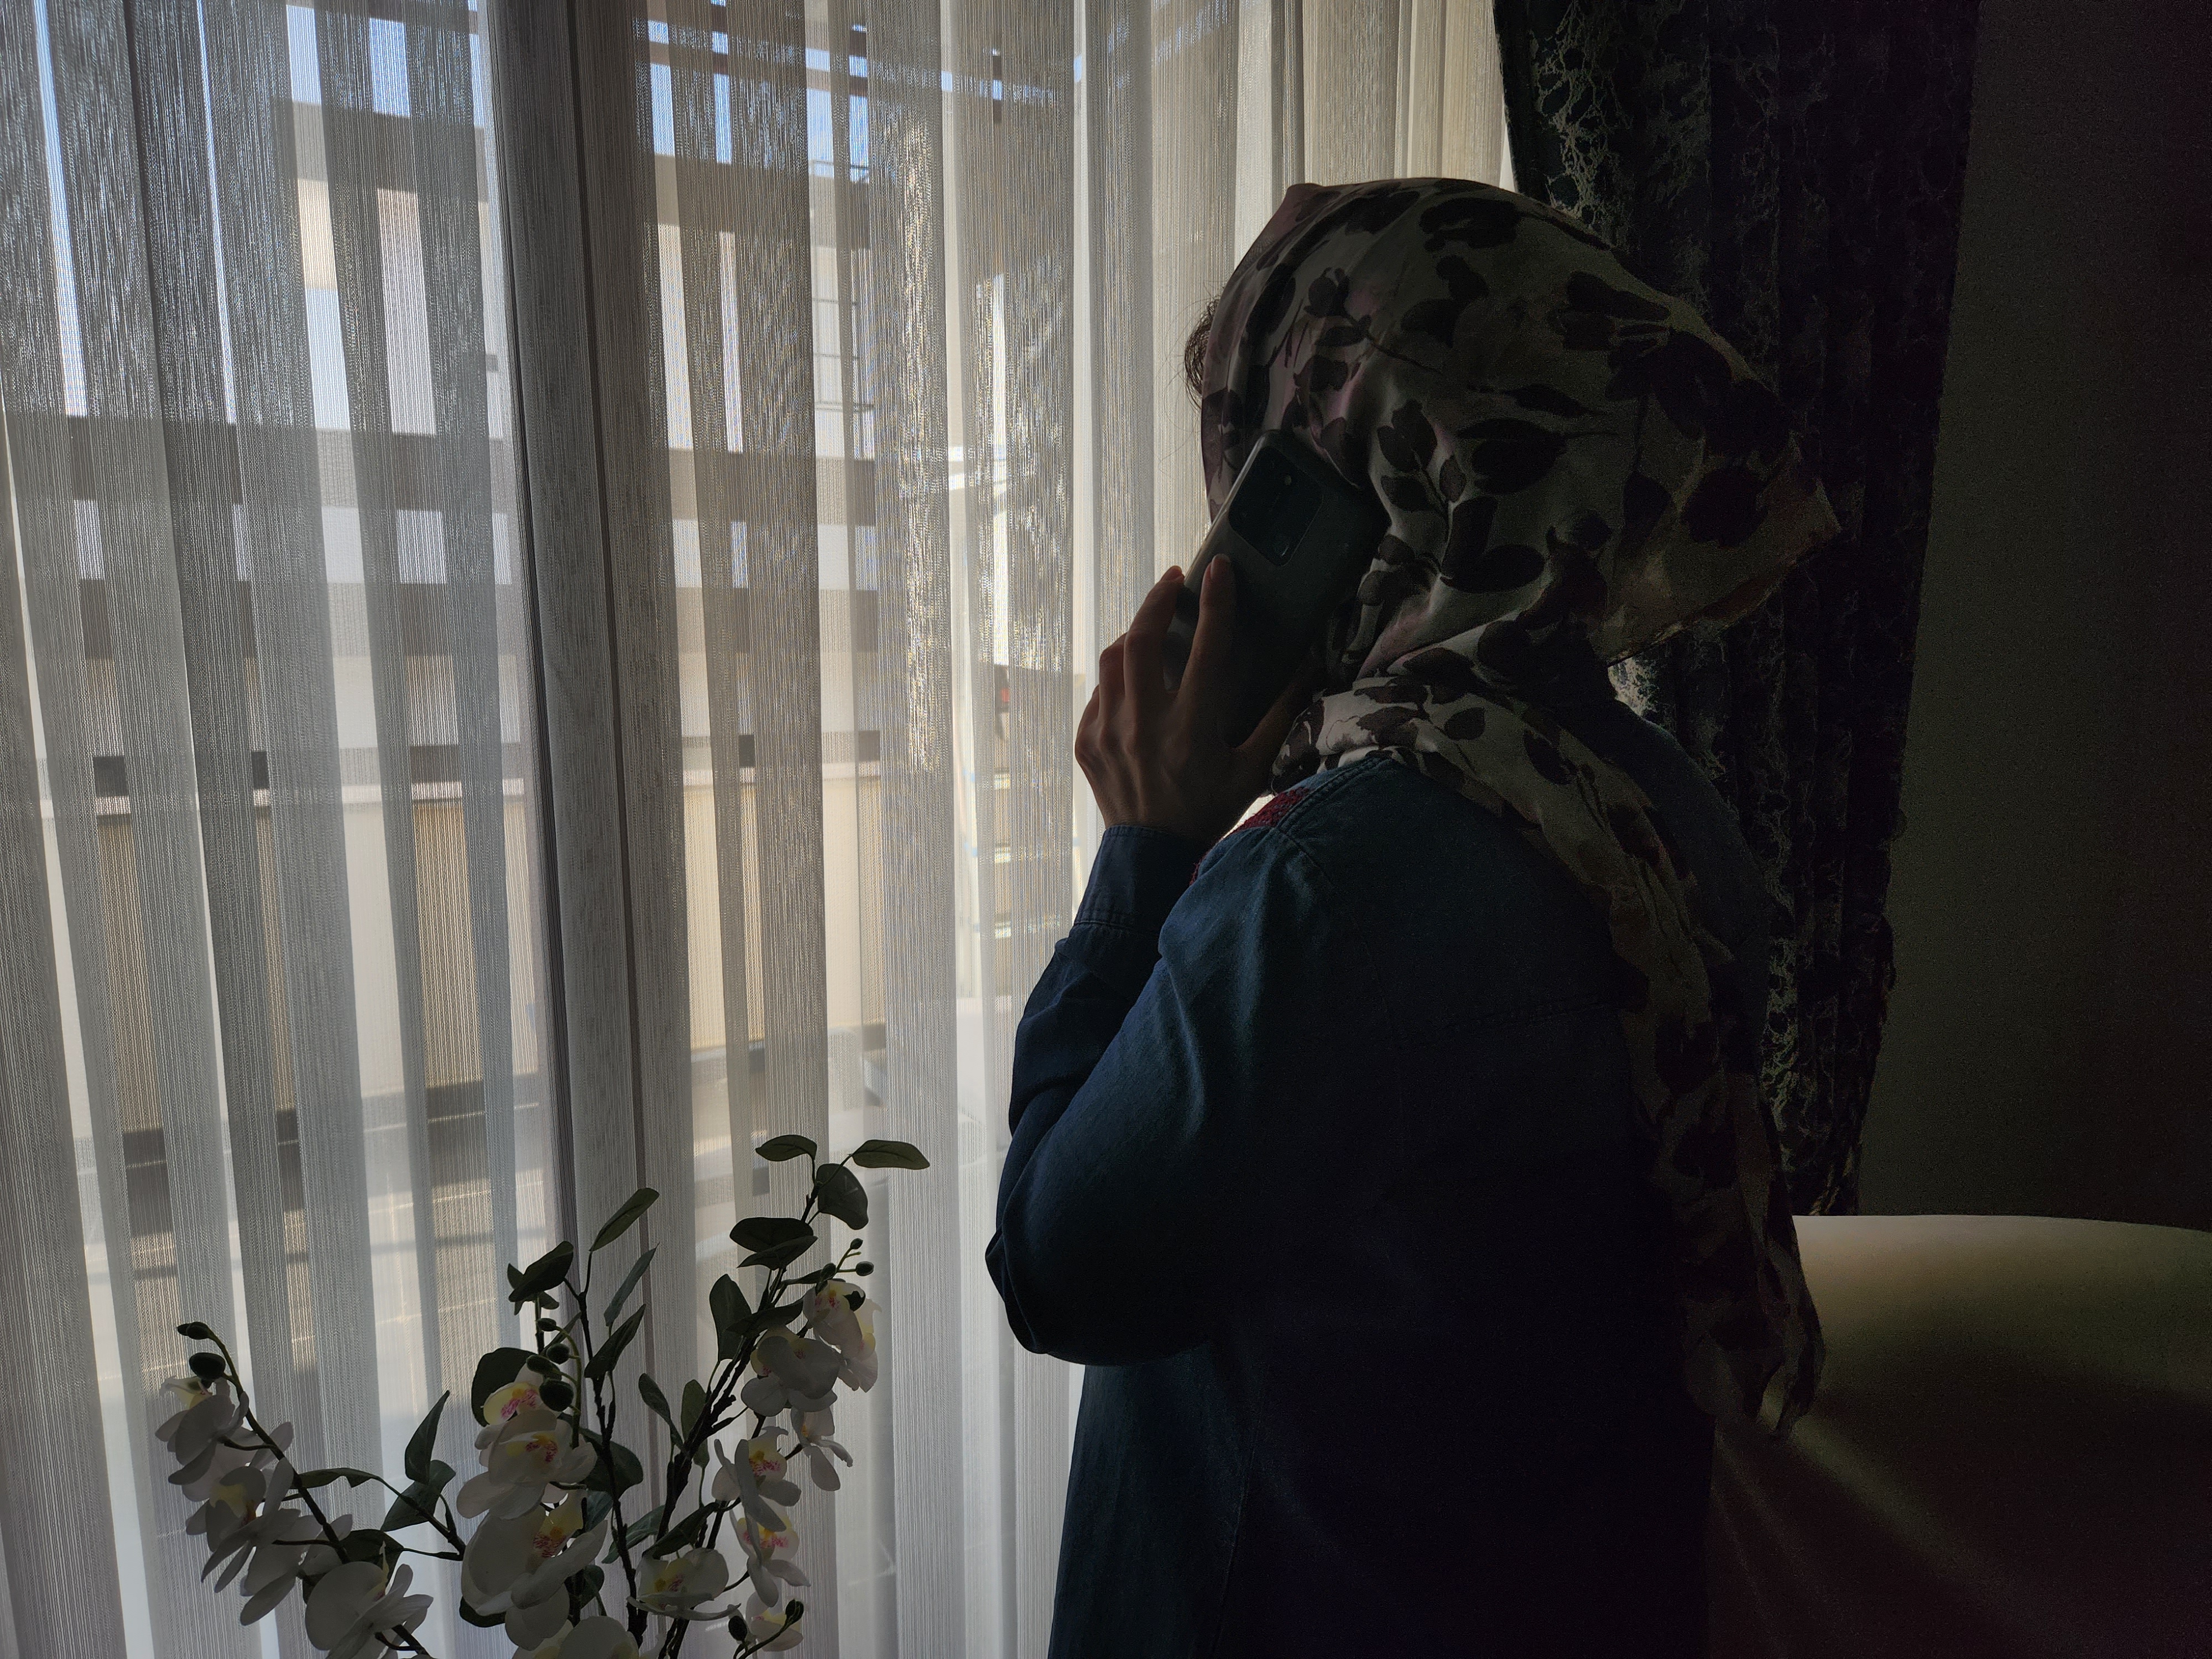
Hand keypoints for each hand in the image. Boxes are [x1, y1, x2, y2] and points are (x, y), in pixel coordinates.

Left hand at [1075, 560, 1313, 848]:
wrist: (1151, 859)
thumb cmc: (1207, 813)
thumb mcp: (1252, 771)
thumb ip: (1279, 719)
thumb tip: (1308, 670)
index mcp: (1192, 729)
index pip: (1208, 649)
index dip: (1216, 603)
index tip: (1220, 569)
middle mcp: (1145, 726)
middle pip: (1142, 639)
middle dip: (1158, 600)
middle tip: (1174, 582)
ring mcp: (1109, 733)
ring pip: (1112, 659)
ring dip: (1133, 634)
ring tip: (1151, 624)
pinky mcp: (1087, 742)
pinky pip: (1098, 693)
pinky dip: (1116, 680)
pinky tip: (1133, 682)